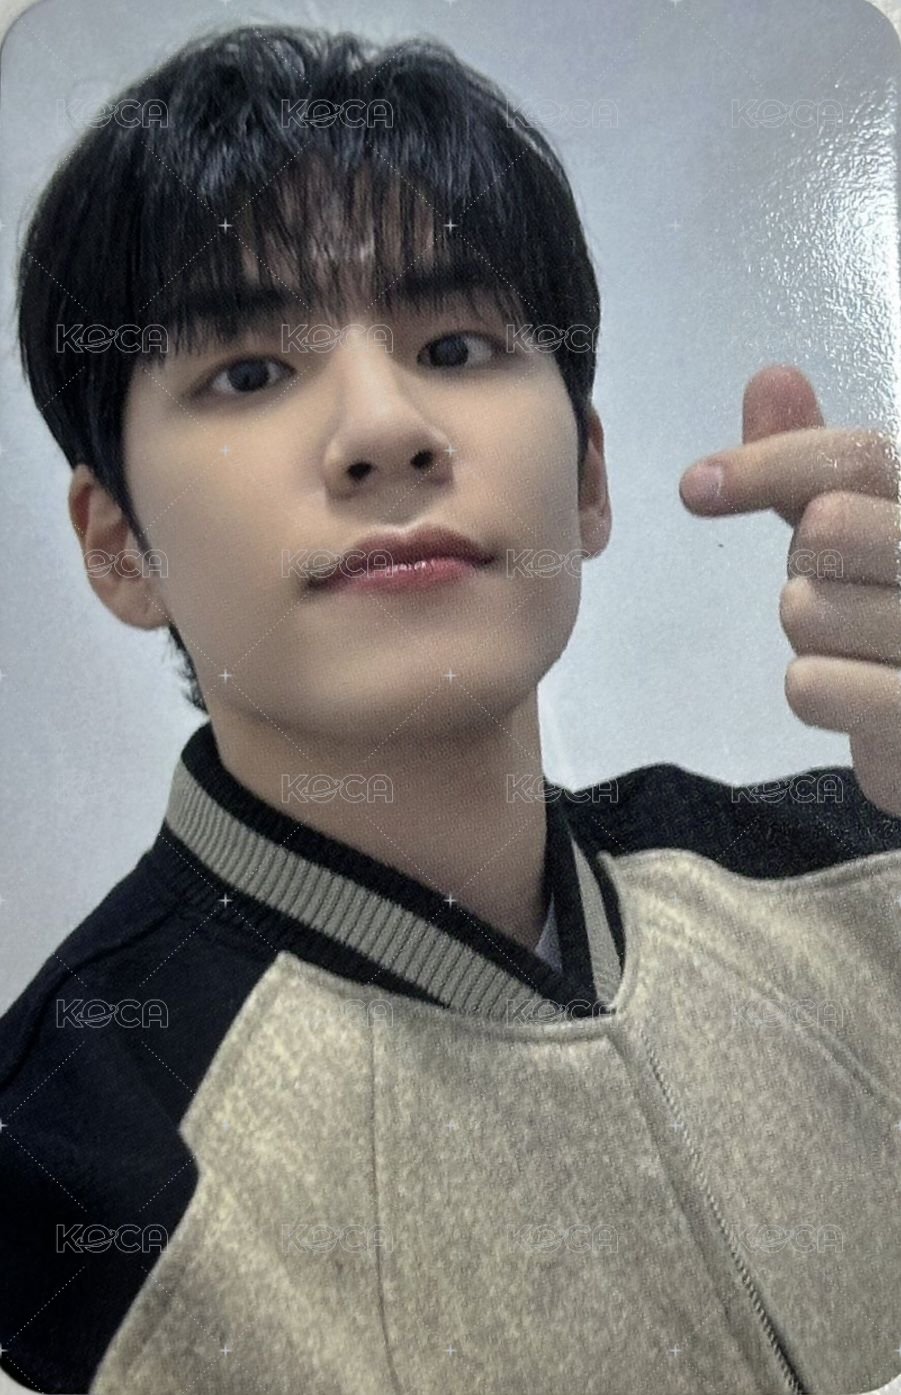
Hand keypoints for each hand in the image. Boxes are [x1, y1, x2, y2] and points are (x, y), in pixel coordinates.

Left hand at [678, 364, 900, 817]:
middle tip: (838, 584)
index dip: (771, 462)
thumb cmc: (897, 623)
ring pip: (805, 608)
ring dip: (809, 629)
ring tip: (855, 643)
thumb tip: (773, 379)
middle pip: (829, 525)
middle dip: (805, 557)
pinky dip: (812, 688)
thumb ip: (817, 467)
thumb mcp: (862, 531)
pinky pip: (809, 685)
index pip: (858, 457)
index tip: (697, 485)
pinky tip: (853, 691)